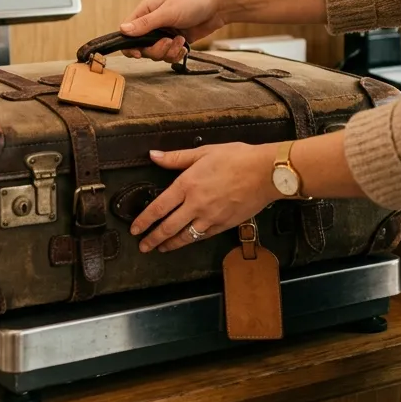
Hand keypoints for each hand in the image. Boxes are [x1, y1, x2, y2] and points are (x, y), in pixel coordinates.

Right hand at [119, 0, 228, 61]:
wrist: (217, 7)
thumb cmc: (193, 2)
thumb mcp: (167, 12)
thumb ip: (145, 24)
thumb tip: (122, 30)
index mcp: (145, 12)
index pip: (128, 33)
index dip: (130, 46)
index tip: (139, 53)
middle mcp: (152, 24)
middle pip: (142, 48)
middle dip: (156, 50)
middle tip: (168, 42)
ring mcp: (163, 34)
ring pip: (156, 54)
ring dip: (169, 52)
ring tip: (180, 40)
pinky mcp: (175, 42)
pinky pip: (169, 56)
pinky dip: (176, 54)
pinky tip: (184, 46)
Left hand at [130, 143, 281, 253]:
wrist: (265, 173)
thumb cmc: (236, 158)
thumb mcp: (203, 152)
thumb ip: (176, 158)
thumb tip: (152, 155)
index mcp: (187, 185)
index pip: (158, 207)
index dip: (144, 220)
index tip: (134, 229)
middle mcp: (195, 204)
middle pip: (168, 227)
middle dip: (152, 239)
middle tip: (142, 247)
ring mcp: (210, 217)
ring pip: (185, 236)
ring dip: (169, 244)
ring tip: (160, 249)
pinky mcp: (224, 224)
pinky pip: (203, 236)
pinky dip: (191, 240)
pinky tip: (186, 242)